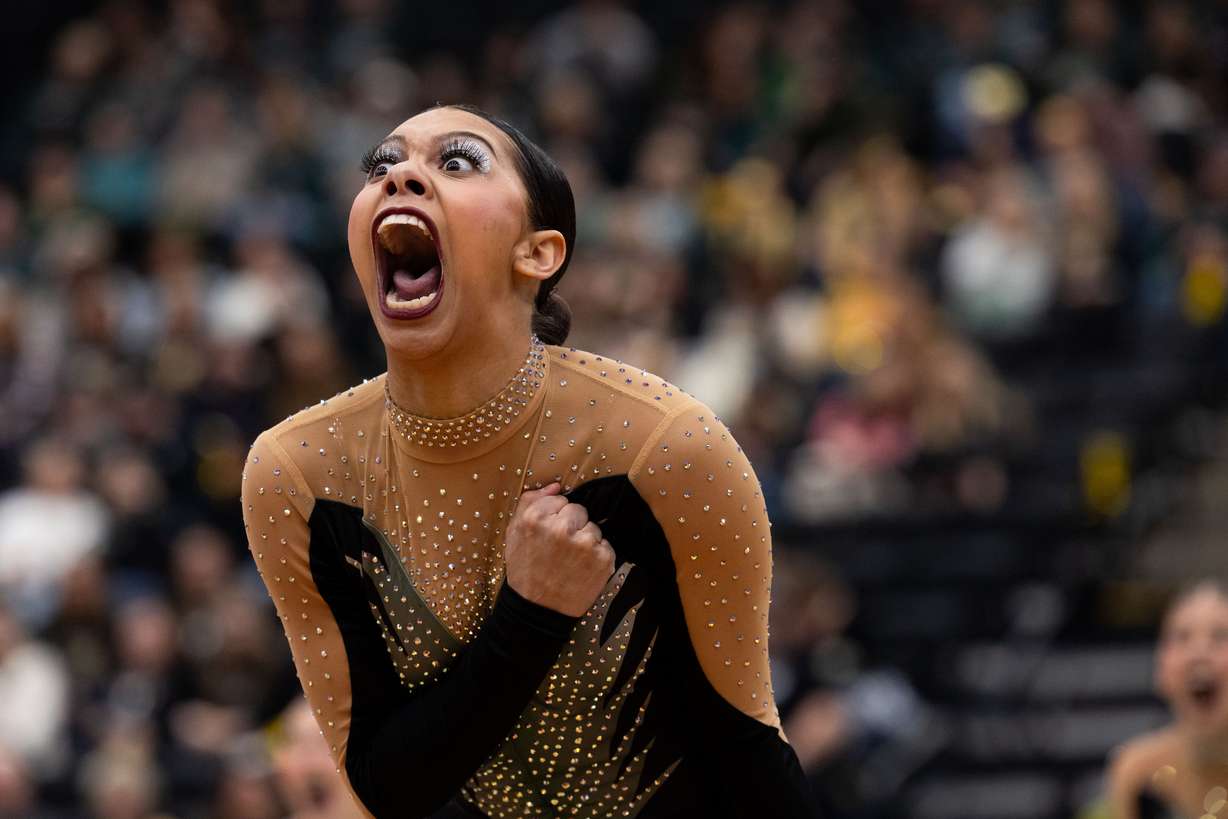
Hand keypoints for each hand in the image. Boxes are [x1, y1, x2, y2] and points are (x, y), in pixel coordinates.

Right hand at [504, 483, 614, 616]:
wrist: (538, 610)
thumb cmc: (525, 570)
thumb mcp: (515, 533)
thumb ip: (530, 502)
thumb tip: (556, 486)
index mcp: (536, 518)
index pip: (560, 500)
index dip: (555, 517)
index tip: (549, 534)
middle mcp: (561, 528)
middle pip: (579, 510)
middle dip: (572, 525)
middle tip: (561, 548)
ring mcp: (585, 543)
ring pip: (593, 528)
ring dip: (585, 541)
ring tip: (571, 561)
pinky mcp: (603, 559)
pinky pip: (605, 545)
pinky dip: (597, 556)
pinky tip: (582, 569)